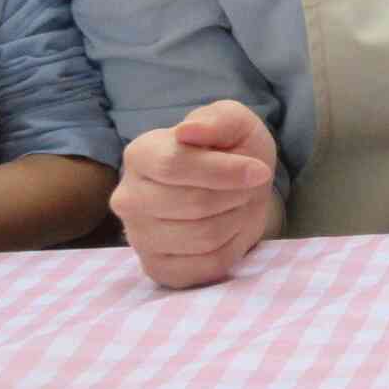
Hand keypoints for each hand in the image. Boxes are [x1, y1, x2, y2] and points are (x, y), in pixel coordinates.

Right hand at [110, 100, 277, 289]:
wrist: (237, 190)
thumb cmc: (232, 151)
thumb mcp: (235, 122)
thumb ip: (217, 120)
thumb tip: (187, 131)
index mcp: (140, 153)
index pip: (175, 166)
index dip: (226, 171)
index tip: (259, 170)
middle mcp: (128, 197)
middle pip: (193, 203)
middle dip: (235, 195)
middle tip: (245, 187)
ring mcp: (138, 236)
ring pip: (203, 236)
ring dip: (236, 219)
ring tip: (236, 204)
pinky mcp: (157, 267)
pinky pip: (206, 266)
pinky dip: (231, 248)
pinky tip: (227, 229)